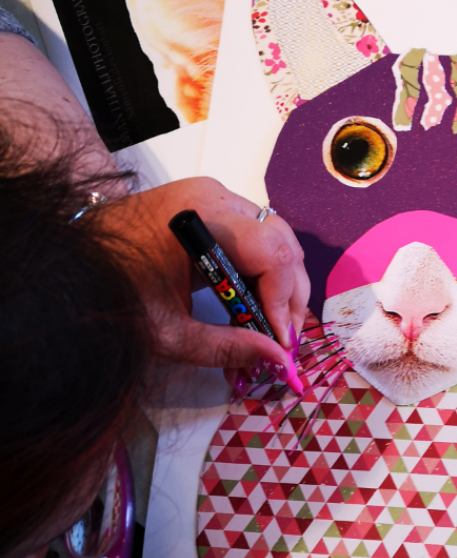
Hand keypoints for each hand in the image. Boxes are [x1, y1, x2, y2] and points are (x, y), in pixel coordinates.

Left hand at [99, 176, 308, 383]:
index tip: (280, 342)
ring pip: (274, 240)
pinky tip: (253, 307)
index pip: (273, 254)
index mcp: (201, 219)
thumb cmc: (109, 296)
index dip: (284, 302)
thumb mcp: (167, 333)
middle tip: (283, 340)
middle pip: (281, 243)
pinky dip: (260, 273)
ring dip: (279, 285)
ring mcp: (210, 199)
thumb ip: (227, 347)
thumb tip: (277, 359)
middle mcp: (213, 198)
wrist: (66, 269)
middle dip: (289, 295)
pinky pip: (253, 238)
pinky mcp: (206, 210)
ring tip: (270, 327)